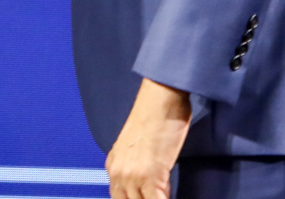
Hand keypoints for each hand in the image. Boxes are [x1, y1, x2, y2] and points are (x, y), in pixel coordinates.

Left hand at [107, 79, 191, 198]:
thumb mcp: (138, 144)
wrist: (161, 96)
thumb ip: (137, 165)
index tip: (145, 196)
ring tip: (163, 196)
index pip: (119, 197)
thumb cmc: (155, 112)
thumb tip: (150, 182)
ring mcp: (132, 175)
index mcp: (113, 164)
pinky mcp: (150, 176)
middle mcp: (118, 172)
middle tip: (156, 195)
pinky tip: (171, 197)